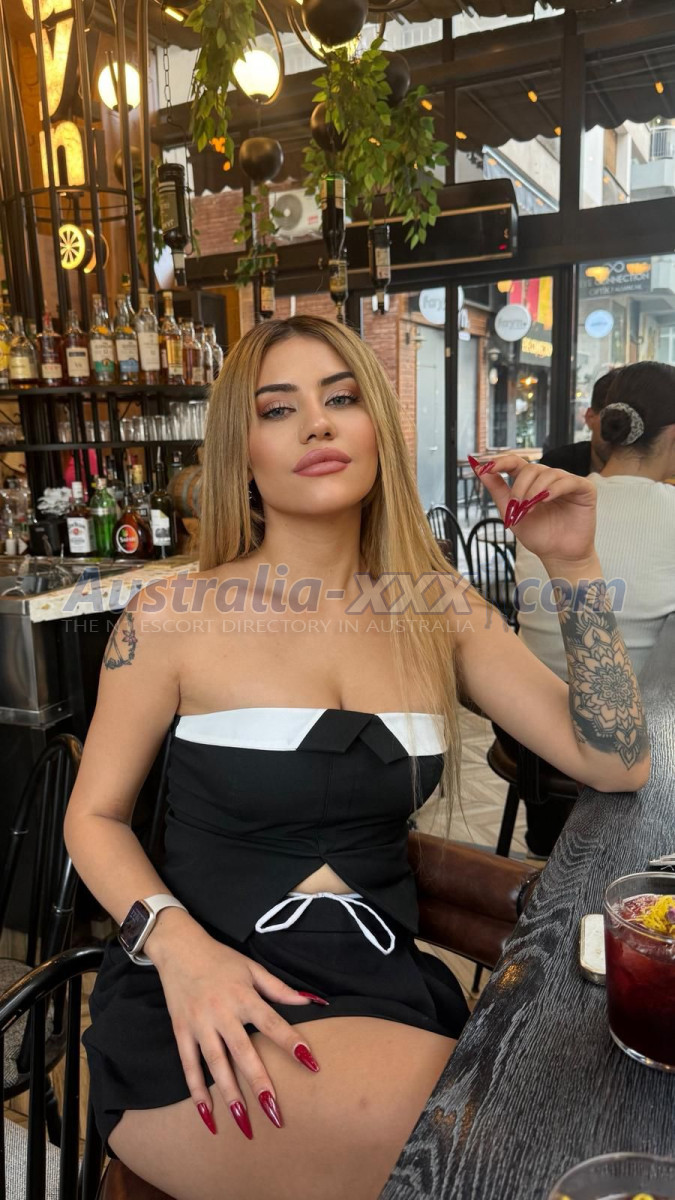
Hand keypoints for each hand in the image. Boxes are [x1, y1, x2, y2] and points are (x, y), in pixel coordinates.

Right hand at [148, 913, 326, 1139]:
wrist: (180, 949)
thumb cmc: (221, 960)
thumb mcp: (252, 968)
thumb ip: (279, 989)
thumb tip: (310, 1001)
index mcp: (243, 996)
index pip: (272, 1022)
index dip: (291, 1042)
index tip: (311, 1063)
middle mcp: (222, 1012)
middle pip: (243, 1051)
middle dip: (259, 1083)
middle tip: (275, 1112)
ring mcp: (199, 1024)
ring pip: (216, 1064)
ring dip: (230, 1094)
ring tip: (243, 1122)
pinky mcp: (181, 1031)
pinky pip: (189, 1065)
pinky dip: (197, 1090)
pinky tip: (207, 1114)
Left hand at [468, 453, 596, 566]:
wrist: (558, 554)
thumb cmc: (537, 534)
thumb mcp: (510, 512)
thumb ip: (496, 489)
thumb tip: (479, 468)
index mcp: (531, 482)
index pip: (516, 462)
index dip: (501, 461)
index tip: (486, 466)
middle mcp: (549, 478)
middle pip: (531, 468)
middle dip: (520, 487)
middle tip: (517, 507)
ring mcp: (567, 482)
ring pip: (548, 473)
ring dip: (534, 491)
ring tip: (529, 509)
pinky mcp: (584, 489)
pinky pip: (569, 481)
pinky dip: (555, 489)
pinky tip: (545, 499)